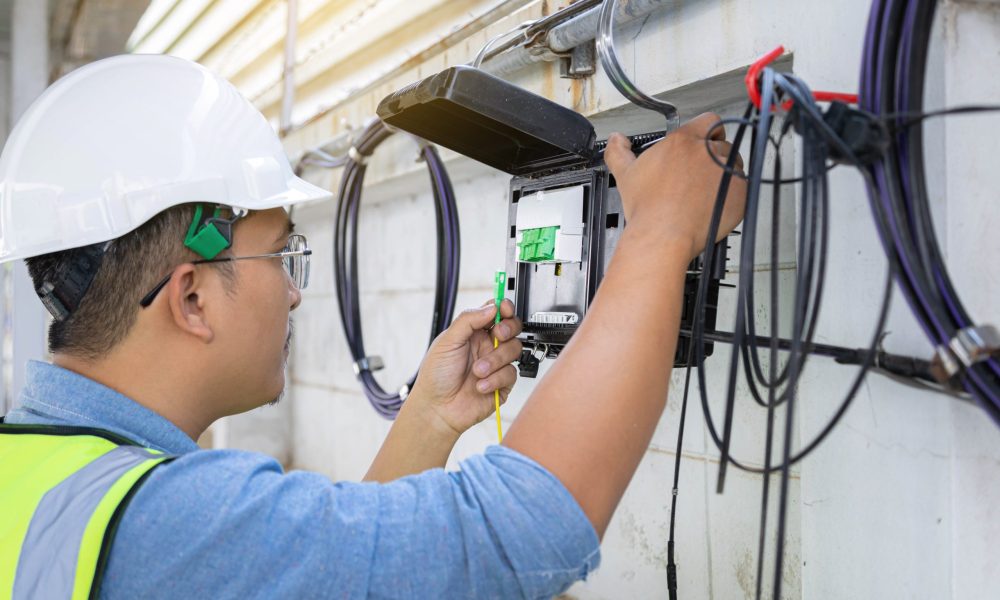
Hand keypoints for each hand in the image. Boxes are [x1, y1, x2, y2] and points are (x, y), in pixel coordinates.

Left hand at [408, 299, 522, 436]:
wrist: (438, 408)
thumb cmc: (436, 376)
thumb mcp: (447, 341)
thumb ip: (468, 320)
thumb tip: (491, 308)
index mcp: (473, 332)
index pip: (495, 313)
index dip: (504, 308)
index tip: (504, 309)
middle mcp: (487, 346)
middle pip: (512, 328)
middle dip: (508, 329)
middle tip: (498, 335)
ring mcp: (496, 364)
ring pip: (514, 350)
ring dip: (495, 360)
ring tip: (477, 371)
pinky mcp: (503, 383)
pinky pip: (511, 374)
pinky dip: (495, 379)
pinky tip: (480, 385)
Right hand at [604, 112, 746, 259]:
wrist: (662, 236)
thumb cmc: (648, 208)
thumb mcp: (625, 174)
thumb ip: (618, 151)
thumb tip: (617, 140)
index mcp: (684, 141)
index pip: (709, 121)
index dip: (708, 131)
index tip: (704, 142)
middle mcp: (709, 152)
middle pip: (722, 145)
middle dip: (714, 157)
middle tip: (701, 175)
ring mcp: (727, 172)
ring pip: (735, 165)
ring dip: (725, 174)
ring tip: (707, 192)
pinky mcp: (739, 193)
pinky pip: (742, 188)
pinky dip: (732, 195)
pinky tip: (714, 204)